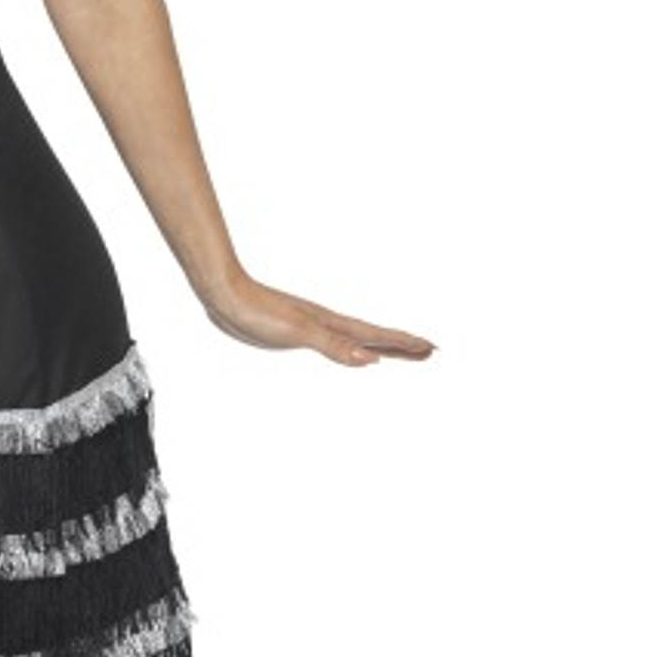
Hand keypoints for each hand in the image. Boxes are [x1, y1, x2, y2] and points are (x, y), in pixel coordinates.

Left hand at [204, 275, 434, 366]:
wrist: (226, 296)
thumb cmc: (259, 312)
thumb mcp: (299, 332)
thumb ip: (333, 346)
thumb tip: (370, 360)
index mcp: (332, 325)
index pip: (378, 336)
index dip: (404, 344)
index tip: (431, 349)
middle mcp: (328, 324)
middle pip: (374, 337)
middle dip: (401, 346)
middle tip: (428, 352)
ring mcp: (313, 327)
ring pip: (356, 339)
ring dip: (379, 346)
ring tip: (395, 354)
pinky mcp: (296, 332)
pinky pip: (336, 343)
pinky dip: (350, 349)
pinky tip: (349, 353)